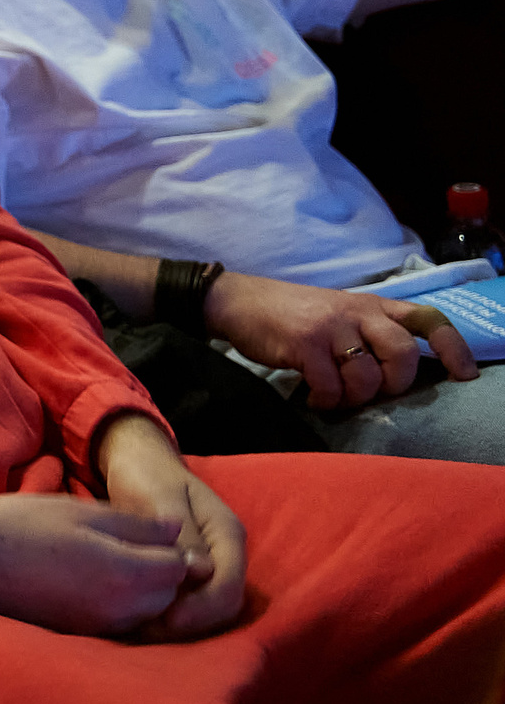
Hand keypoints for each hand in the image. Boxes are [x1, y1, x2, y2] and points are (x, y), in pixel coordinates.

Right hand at [0, 492, 192, 635]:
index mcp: (125, 573)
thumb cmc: (25, 525)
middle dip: (165, 573)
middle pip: (168, 596)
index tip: (162, 535)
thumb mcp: (84, 513)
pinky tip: (100, 584)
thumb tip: (177, 532)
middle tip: (144, 547)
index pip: (179, 568)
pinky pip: (121, 623)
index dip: (178, 549)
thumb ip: (136, 525)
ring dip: (145, 591)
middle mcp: (119, 608)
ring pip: (146, 612)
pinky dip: (123, 605)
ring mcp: (99, 625)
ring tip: (122, 564)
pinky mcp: (80, 633)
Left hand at [95, 413, 245, 637]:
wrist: (135, 461)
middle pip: (222, 605)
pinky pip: (189, 603)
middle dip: (191, 624)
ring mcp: (209, 564)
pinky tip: (140, 620)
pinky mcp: (189, 573)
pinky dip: (169, 616)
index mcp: (227, 533)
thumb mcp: (160, 495)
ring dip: (180, 625)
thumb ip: (183, 531)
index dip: (202, 609)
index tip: (168, 620)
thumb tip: (200, 570)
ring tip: (142, 630)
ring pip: (207, 609)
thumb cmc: (146, 474)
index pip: (229, 585)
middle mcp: (225, 553)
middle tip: (149, 633)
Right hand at [204, 270, 476, 408]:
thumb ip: (371, 332)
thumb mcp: (340, 313)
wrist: (237, 302)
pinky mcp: (303, 344)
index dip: (454, 348)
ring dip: (353, 397)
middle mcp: (357, 312)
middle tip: (370, 390)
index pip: (428, 319)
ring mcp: (330, 327)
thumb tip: (399, 375)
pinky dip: (324, 401)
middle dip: (393, 384)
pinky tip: (312, 397)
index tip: (466, 376)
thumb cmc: (293, 313)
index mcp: (372, 305)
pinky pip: (330, 387)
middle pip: (404, 354)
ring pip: (367, 377)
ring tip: (334, 395)